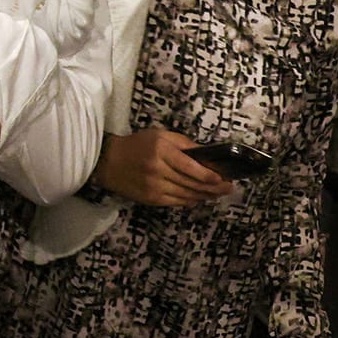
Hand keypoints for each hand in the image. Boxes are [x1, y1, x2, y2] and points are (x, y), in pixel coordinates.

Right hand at [91, 129, 235, 205]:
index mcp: (162, 151)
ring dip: (205, 196)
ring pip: (187, 195)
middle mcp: (158, 171)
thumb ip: (184, 143)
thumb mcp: (160, 135)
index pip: (191, 167)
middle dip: (213, 187)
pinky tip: (199, 198)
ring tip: (217, 194)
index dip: (210, 176)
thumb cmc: (137, 145)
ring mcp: (154, 187)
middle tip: (228, 188)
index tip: (223, 178)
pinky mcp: (151, 199)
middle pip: (192, 183)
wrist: (109, 162)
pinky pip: (177, 202)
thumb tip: (207, 154)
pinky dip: (190, 201)